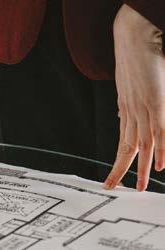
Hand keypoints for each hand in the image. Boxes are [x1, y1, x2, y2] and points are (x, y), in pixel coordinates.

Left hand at [104, 4, 164, 191]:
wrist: (132, 38)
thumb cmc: (134, 61)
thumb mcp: (129, 88)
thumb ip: (129, 105)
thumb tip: (125, 116)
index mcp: (125, 112)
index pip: (121, 144)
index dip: (117, 162)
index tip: (111, 178)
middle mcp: (131, 114)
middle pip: (127, 149)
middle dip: (122, 171)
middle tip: (116, 188)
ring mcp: (143, 109)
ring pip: (143, 145)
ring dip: (143, 167)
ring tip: (141, 186)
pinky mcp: (155, 102)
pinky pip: (159, 130)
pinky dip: (161, 149)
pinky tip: (161, 164)